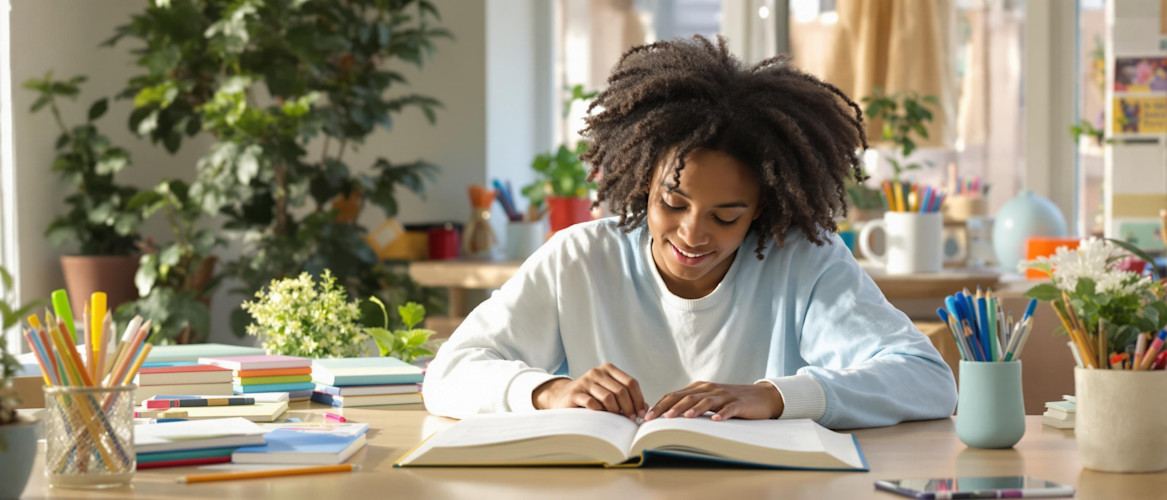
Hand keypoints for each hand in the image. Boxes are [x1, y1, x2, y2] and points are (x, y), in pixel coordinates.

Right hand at [531, 363, 647, 418]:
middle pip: (621, 391)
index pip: (631, 382)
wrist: (562, 397)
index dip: (639, 399)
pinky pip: (593, 403)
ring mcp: (585, 381)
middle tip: (631, 420)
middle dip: (629, 408)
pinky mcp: (575, 393)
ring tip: (617, 420)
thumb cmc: (590, 397)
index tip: (641, 413)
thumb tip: (646, 408)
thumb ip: (626, 397)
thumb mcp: (609, 393)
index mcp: (608, 369)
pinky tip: (602, 416)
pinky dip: (600, 412)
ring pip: (608, 397)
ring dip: (616, 411)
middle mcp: (597, 372)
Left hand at [646, 381, 783, 420]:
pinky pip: (729, 409)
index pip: (674, 395)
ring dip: (692, 409)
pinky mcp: (739, 404)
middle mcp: (709, 389)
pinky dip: (722, 415)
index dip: (659, 405)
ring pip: (705, 401)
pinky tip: (715, 421)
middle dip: (669, 408)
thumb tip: (666, 416)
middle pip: (685, 397)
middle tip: (655, 419)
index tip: (647, 417)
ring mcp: (724, 396)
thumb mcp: (708, 400)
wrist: (761, 396)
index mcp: (699, 388)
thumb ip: (690, 404)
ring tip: (681, 418)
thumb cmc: (731, 401)